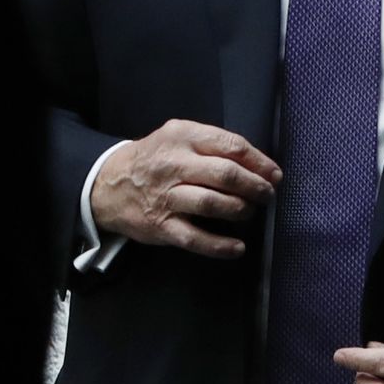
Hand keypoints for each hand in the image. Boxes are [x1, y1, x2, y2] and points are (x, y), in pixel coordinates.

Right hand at [89, 118, 280, 258]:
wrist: (108, 184)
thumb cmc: (155, 158)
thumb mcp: (179, 136)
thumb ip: (214, 144)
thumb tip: (259, 165)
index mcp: (183, 136)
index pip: (230, 145)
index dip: (259, 162)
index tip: (274, 174)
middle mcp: (174, 164)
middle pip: (225, 174)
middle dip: (255, 186)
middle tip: (268, 195)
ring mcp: (166, 197)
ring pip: (212, 204)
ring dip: (240, 210)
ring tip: (250, 212)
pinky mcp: (161, 226)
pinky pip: (195, 238)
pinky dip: (219, 246)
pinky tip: (237, 248)